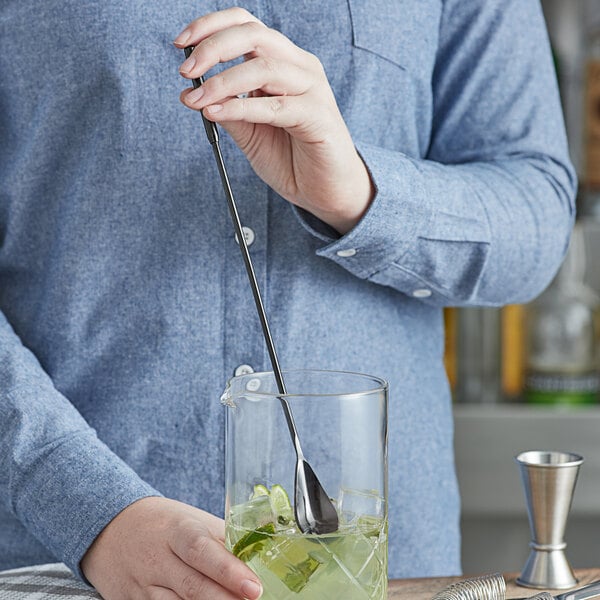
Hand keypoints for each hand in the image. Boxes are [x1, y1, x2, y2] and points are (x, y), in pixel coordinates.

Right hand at [81, 497, 262, 599]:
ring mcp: (142, 585)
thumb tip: (260, 556)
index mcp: (177, 529)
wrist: (113, 527)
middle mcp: (157, 558)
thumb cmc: (165, 523)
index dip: (229, 571)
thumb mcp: (193, 520)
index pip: (203, 549)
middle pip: (192, 586)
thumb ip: (222, 539)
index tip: (254, 587)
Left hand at [174, 7, 374, 233]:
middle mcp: (301, 68)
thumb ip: (227, 110)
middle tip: (185, 70)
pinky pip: (274, 106)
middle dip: (212, 48)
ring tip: (197, 99)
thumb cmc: (292, 159)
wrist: (325, 192)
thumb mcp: (251, 132)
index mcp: (284, 63)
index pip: (247, 26)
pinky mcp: (318, 116)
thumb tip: (190, 92)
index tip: (180, 43)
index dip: (211, 27)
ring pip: (263, 67)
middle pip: (254, 35)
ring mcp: (313, 90)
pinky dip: (240, 108)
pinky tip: (216, 114)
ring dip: (222, 81)